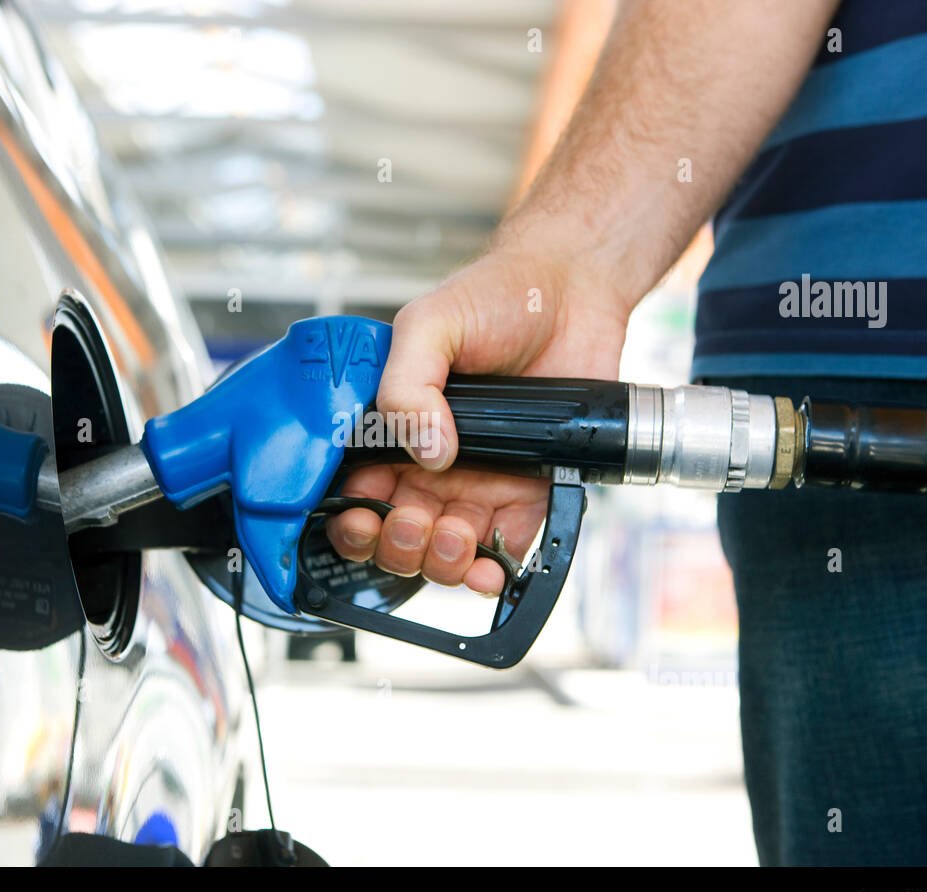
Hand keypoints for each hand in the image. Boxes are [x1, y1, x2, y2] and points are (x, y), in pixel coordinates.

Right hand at [326, 241, 630, 592]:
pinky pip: (508, 547)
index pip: (358, 492)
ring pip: (446, 553)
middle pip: (397, 536)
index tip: (363, 516)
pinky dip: (495, 569)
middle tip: (412, 523)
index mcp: (395, 430)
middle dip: (397, 547)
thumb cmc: (495, 297)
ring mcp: (480, 482)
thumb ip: (407, 383)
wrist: (573, 288)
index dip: (354, 518)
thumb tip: (427, 450)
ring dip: (442, 563)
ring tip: (454, 538)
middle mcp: (432, 465)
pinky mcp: (531, 491)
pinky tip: (490, 565)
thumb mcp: (430, 324)